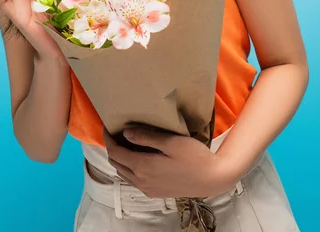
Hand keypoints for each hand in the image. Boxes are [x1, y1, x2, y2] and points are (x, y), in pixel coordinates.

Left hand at [103, 126, 236, 198]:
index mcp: (143, 167)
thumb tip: (126, 133)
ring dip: (120, 159)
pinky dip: (128, 168)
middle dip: (112, 148)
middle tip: (114, 133)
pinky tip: (137, 158)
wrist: (212, 179)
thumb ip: (147, 138)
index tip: (107, 126)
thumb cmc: (194, 157)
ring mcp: (148, 189)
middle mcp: (141, 181)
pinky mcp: (155, 193)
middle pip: (116, 164)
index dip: (108, 139)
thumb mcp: (171, 142)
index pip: (116, 153)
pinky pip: (133, 180)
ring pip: (124, 173)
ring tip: (124, 143)